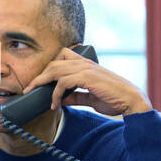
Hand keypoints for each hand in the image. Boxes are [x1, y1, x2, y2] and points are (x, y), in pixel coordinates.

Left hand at [23, 48, 151, 115]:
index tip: (39, 82)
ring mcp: (86, 68)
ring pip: (55, 70)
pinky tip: (55, 104)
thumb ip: (76, 97)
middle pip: (54, 63)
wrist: (131, 101)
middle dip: (39, 76)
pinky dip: (55, 94)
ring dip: (42, 83)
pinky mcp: (87, 77)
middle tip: (29, 89)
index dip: (49, 67)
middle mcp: (84, 63)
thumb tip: (61, 100)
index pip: (62, 57)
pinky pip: (63, 82)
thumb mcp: (90, 98)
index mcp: (86, 65)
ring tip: (35, 94)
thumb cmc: (114, 99)